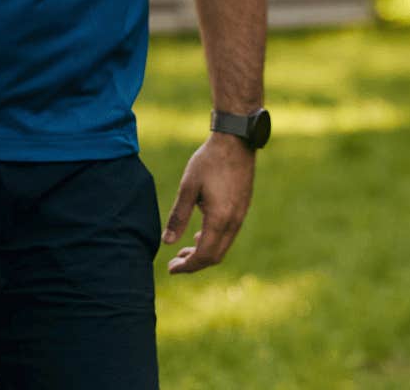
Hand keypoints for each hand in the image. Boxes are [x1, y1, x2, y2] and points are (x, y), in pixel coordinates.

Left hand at [163, 133, 254, 273]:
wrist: (236, 141)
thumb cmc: (209, 161)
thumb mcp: (188, 187)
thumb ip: (179, 216)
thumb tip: (166, 243)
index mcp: (219, 219)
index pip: (203, 255)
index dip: (186, 266)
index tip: (170, 268)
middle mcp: (233, 222)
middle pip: (214, 256)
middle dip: (194, 264)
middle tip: (174, 262)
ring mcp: (240, 216)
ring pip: (222, 247)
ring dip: (203, 253)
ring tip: (183, 250)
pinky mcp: (242, 209)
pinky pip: (228, 235)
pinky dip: (213, 241)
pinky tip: (199, 234)